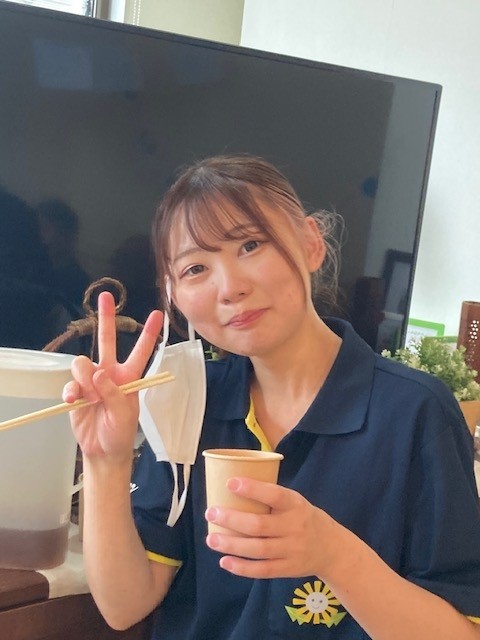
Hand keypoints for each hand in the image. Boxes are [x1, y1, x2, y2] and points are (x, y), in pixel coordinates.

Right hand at [62, 291, 162, 460]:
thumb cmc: (119, 432)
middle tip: (105, 296)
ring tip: (90, 399)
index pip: (141, 351)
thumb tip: (98, 373)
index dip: (148, 334)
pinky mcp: (75, 390)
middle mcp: (110, 373)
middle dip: (106, 318)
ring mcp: (91, 380)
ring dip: (84, 379)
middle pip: (107, 340)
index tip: (157, 314)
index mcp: (129, 377)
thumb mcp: (125, 414)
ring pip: (83, 363)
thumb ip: (113, 392)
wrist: (102, 451)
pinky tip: (73, 402)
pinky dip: (70, 392)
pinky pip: (69, 382)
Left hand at [205, 477, 339, 578]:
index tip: (230, 483)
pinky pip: (262, 570)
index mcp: (295, 505)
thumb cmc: (303, 518)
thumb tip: (231, 487)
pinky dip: (242, 567)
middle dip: (232, 519)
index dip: (252, 489)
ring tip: (211, 539)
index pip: (274, 495)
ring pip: (257, 549)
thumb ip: (271, 499)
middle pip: (259, 525)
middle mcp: (294, 527)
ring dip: (231, 544)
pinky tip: (224, 561)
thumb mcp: (295, 502)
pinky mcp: (288, 569)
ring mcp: (291, 550)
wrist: (332, 549)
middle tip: (211, 513)